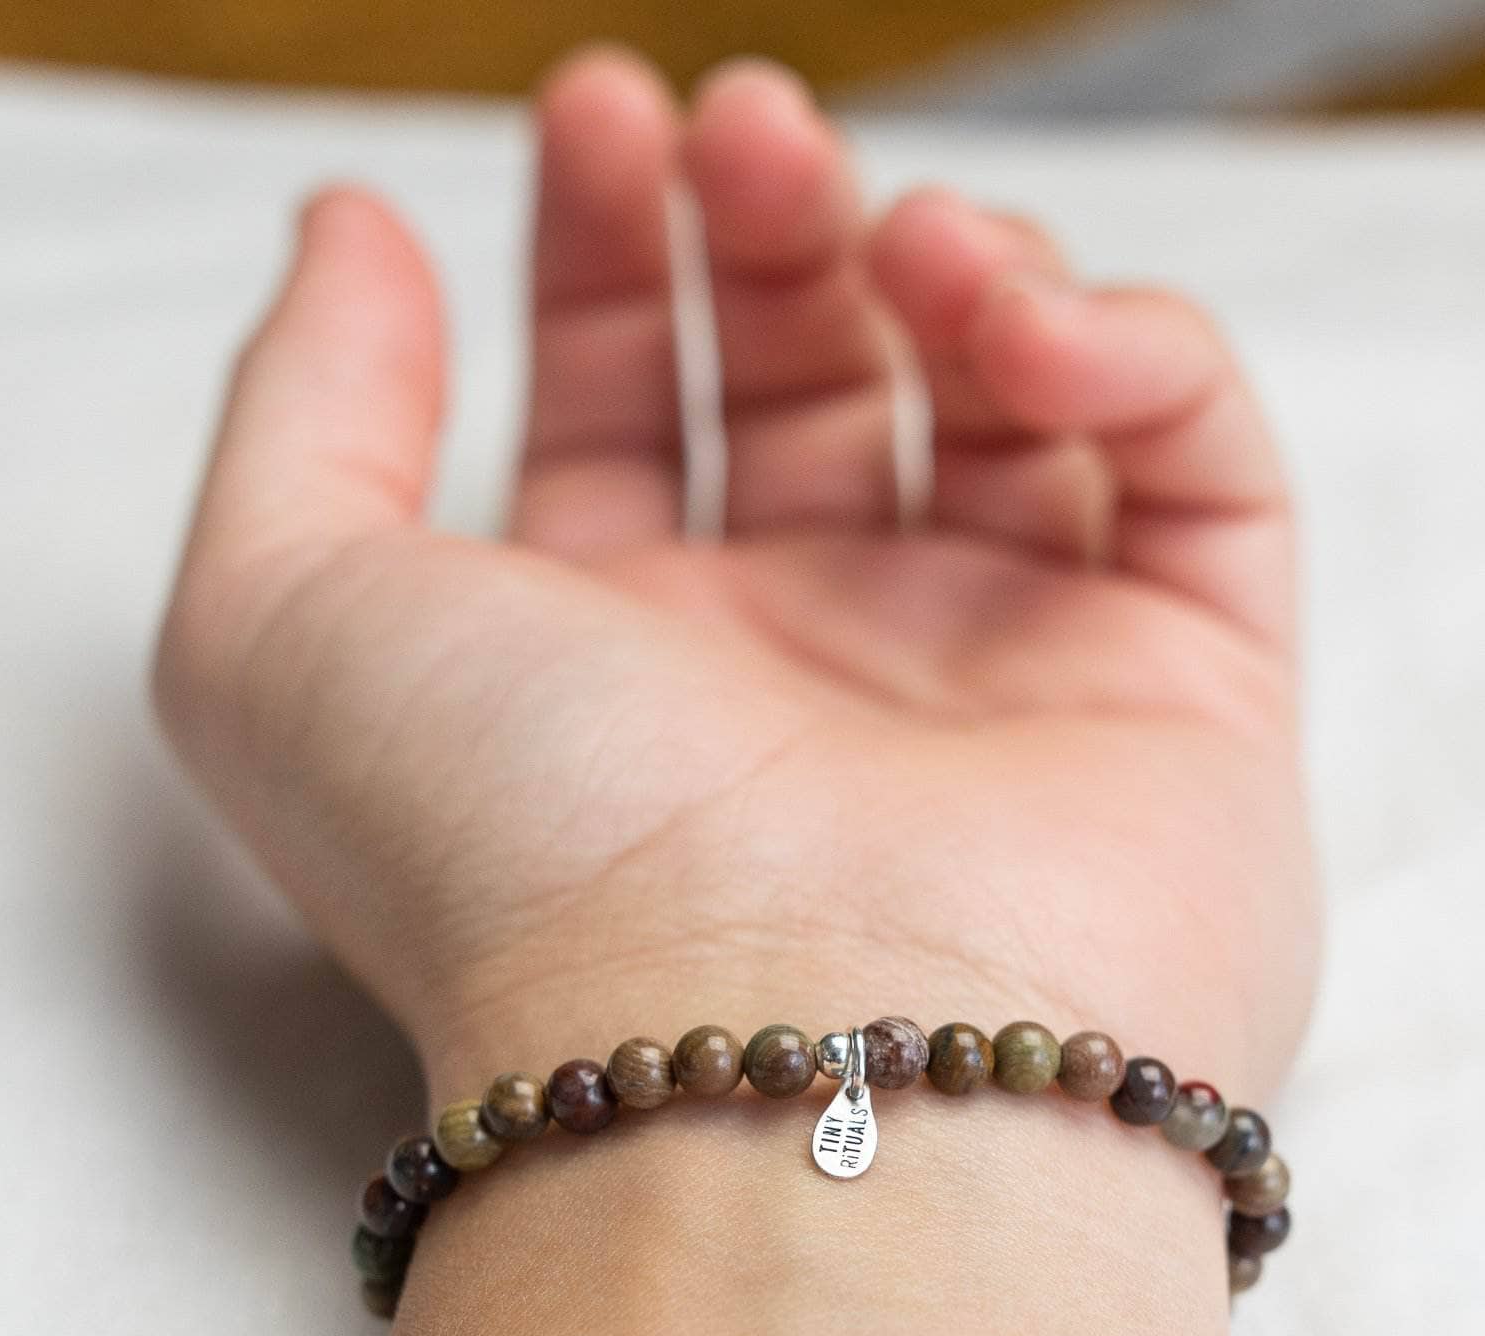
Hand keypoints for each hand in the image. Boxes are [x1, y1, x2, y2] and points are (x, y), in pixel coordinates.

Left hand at [155, 47, 1317, 1098]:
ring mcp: (1009, 693)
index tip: (604, 112)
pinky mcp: (1191, 710)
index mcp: (620, 670)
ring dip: (962, 270)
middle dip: (782, 232)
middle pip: (823, 393)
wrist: (786, 1073)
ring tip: (901, 235)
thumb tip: (359, 231)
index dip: (613, 251)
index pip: (628, 415)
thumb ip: (299, 407)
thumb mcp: (282, 626)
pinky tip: (1024, 332)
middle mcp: (813, 684)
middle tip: (753, 134)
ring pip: (1019, 417)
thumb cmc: (524, 864)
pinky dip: (1132, 359)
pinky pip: (1202, 477)